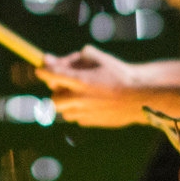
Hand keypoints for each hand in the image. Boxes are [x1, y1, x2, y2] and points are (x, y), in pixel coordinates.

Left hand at [37, 46, 179, 127]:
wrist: (140, 97)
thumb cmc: (119, 74)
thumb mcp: (98, 59)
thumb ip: (74, 58)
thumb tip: (51, 61)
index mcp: (81, 80)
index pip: (52, 75)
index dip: (43, 71)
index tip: (39, 69)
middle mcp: (79, 99)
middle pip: (53, 100)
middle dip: (56, 92)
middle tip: (63, 85)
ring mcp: (84, 113)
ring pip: (64, 110)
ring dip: (67, 101)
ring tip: (83, 93)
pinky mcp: (90, 122)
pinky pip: (77, 116)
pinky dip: (79, 109)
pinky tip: (94, 102)